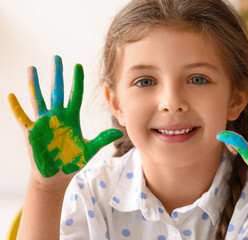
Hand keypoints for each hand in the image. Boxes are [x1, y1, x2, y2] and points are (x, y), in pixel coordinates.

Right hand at [8, 56, 122, 177]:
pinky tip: (11, 95)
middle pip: (57, 91)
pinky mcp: (31, 132)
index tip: (78, 66)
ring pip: (38, 98)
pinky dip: (16, 107)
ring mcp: (43, 122)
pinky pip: (22, 117)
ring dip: (35, 84)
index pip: (76, 95)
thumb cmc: (72, 161)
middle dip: (57, 74)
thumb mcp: (89, 149)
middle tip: (57, 57)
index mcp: (71, 118)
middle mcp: (57, 116)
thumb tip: (119, 132)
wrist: (56, 175)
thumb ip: (102, 139)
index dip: (77, 81)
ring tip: (32, 68)